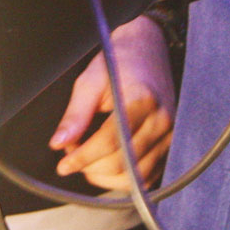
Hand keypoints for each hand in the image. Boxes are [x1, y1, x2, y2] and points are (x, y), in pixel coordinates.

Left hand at [48, 15, 175, 190]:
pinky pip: (147, 178)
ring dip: (105, 176)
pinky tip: (106, 165)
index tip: (63, 165)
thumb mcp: (90, 80)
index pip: (110, 141)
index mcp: (141, 99)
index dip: (83, 157)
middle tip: (72, 154)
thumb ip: (76, 113)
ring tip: (88, 159)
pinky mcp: (171, 146)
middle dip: (90, 166)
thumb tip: (58, 143)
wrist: (149, 50)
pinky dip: (123, 179)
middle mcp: (161, 121)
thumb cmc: (119, 62)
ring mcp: (170, 136)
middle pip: (122, 163)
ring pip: (135, 178)